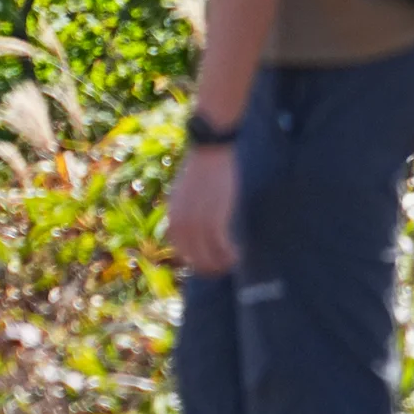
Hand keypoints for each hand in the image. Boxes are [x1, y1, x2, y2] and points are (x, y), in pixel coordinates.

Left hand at [165, 145, 238, 275]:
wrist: (211, 146)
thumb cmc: (204, 166)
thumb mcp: (186, 191)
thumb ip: (186, 211)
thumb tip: (194, 230)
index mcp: (173, 216)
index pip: (181, 251)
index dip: (197, 260)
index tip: (211, 261)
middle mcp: (181, 223)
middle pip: (194, 260)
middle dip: (211, 268)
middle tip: (226, 266)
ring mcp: (197, 222)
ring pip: (209, 258)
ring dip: (223, 264)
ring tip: (235, 259)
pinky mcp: (214, 218)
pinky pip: (222, 248)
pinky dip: (231, 255)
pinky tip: (239, 253)